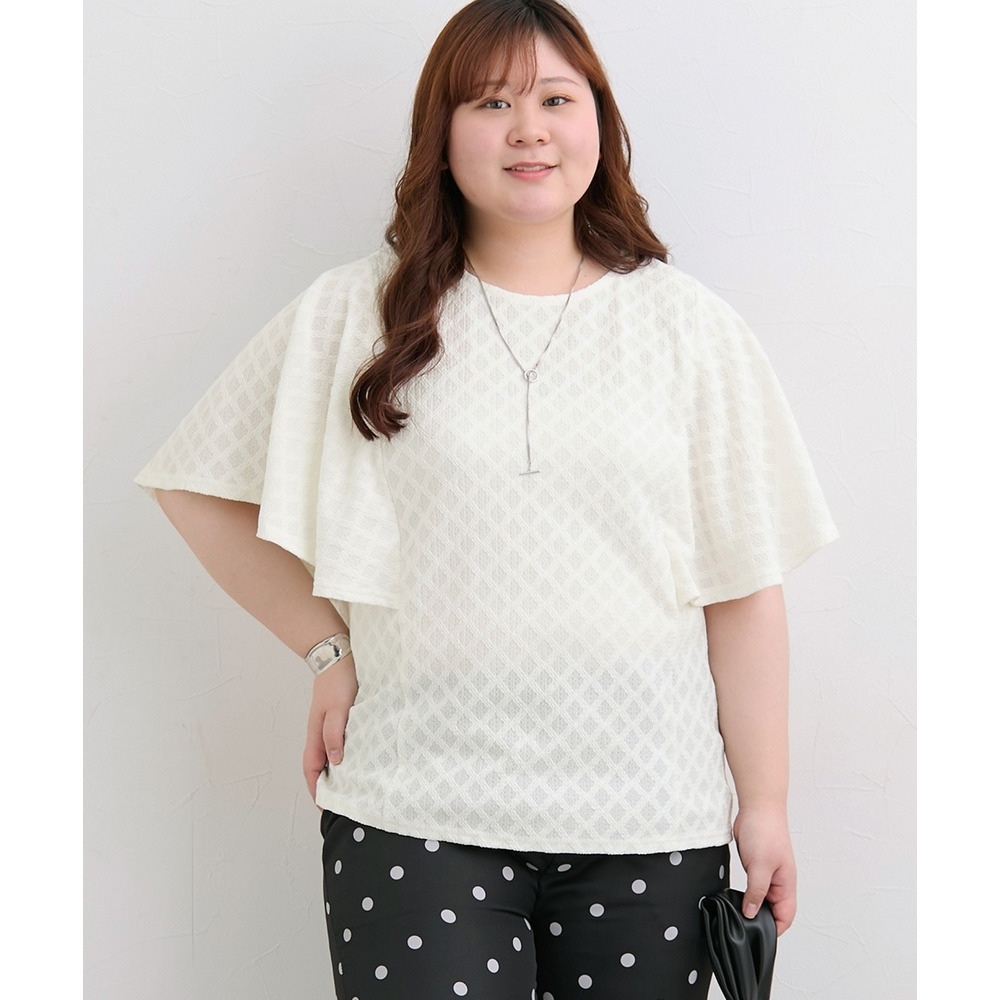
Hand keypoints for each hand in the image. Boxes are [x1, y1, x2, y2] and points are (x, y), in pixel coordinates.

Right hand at [303, 654, 358, 803]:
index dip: (316, 789)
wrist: (337, 655)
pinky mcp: (336, 717)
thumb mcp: (339, 708)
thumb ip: (335, 734)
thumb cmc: (338, 680)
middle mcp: (318, 732)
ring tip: (347, 786)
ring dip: (332, 771)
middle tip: (338, 802)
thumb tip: (335, 762)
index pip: (312, 769)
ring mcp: (325, 725)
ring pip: (326, 755)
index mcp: (315, 734)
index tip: (325, 806)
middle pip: (317, 765)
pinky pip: (334, 742)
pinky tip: (353, 757)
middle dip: (324, 785)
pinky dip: (340, 755)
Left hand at [732, 805, 796, 935]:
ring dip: (752, 904)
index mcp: (786, 884)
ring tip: (737, 910)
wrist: (758, 807)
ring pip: (762, 898)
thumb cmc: (765, 832)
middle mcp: (779, 881)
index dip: (774, 928)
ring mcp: (768, 873)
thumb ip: (756, 892)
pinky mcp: (756, 865)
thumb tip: (751, 914)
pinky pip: (754, 885)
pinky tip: (735, 894)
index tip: (756, 934)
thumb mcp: (760, 867)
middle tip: (742, 923)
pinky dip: (746, 892)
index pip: (785, 916)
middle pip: (773, 910)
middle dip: (760, 918)